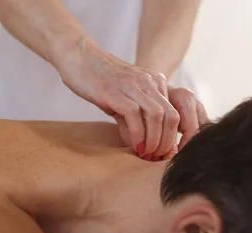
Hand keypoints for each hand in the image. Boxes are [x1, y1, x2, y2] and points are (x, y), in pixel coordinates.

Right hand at [56, 40, 201, 158]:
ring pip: (157, 116)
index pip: (175, 113)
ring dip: (154, 140)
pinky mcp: (114, 90)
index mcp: (154, 82)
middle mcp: (148, 81)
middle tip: (156, 157)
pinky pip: (134, 115)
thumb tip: (139, 144)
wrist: (76, 56)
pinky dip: (137, 135)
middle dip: (167, 142)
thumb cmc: (97, 79)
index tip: (162, 153)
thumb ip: (132, 119)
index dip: (172, 138)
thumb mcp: (122, 99)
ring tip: (146, 153)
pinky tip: (134, 145)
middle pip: (171, 117)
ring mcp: (132, 85)